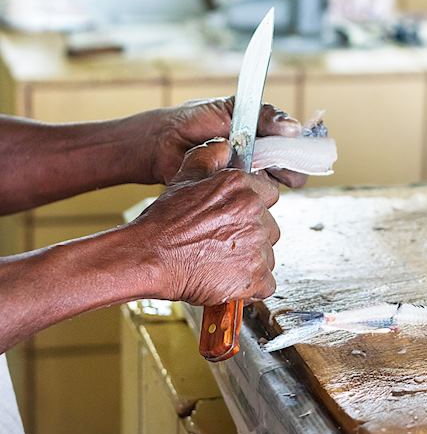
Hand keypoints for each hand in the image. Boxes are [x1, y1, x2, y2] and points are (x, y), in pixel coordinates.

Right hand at [133, 139, 280, 305]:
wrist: (150, 257)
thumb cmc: (164, 223)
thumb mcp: (183, 178)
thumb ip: (208, 158)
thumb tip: (225, 147)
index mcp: (242, 187)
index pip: (269, 194)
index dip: (254, 207)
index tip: (237, 219)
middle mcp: (254, 213)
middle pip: (270, 227)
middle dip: (252, 236)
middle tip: (223, 243)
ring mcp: (257, 246)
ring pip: (268, 255)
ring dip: (251, 261)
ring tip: (221, 262)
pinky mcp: (256, 276)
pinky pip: (267, 284)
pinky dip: (251, 287)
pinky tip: (229, 281)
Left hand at [145, 97, 307, 187]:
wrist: (163, 141)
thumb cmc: (195, 121)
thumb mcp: (233, 109)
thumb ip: (265, 116)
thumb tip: (295, 129)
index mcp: (267, 140)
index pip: (299, 149)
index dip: (303, 149)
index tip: (296, 143)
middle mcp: (263, 163)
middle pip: (294, 172)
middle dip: (289, 166)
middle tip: (274, 158)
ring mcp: (250, 182)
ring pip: (275, 189)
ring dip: (266, 176)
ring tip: (248, 163)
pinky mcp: (233, 198)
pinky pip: (250, 200)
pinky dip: (246, 189)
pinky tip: (234, 177)